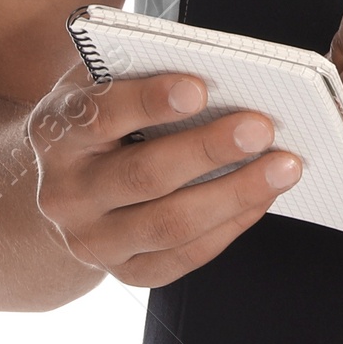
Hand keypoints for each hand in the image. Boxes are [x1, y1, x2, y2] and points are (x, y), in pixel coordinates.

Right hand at [28, 65, 302, 286]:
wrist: (64, 187)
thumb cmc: (100, 119)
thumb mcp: (102, 85)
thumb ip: (143, 72)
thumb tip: (220, 70)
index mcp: (57, 133)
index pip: (100, 114)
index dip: (151, 100)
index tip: (199, 87)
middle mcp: (67, 194)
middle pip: (143, 175)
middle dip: (209, 150)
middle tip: (262, 127)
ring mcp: (94, 242)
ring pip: (169, 225)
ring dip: (234, 194)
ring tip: (284, 166)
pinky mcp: (126, 273)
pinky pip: (184, 256)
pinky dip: (230, 225)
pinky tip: (264, 196)